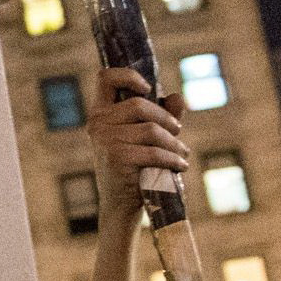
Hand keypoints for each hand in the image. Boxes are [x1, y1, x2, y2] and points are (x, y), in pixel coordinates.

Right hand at [87, 69, 187, 216]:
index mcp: (100, 112)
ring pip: (151, 130)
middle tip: (178, 132)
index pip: (106, 78)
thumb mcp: (147, 137)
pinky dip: (172, 159)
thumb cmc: (134, 166)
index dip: (128, 76)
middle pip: (139, 104)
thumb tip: (179, 97)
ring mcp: (105, 140)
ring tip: (183, 154)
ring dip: (174, 143)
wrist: (121, 204)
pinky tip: (180, 165)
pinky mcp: (116, 158)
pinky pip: (154, 152)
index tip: (147, 88)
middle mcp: (98, 123)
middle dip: (165, 119)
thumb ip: (163, 115)